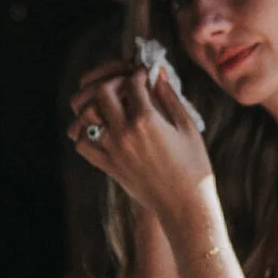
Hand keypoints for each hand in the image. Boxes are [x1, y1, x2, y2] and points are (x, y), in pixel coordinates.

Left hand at [70, 69, 213, 225]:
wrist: (184, 204)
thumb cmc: (193, 164)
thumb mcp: (187, 127)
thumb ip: (170, 97)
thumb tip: (158, 74)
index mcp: (147, 120)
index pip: (131, 83)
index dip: (138, 74)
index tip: (143, 75)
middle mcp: (125, 133)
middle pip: (103, 93)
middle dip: (113, 83)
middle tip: (124, 86)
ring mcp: (113, 150)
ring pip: (87, 116)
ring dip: (97, 106)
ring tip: (111, 107)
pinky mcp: (107, 166)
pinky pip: (83, 144)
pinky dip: (86, 133)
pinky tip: (101, 130)